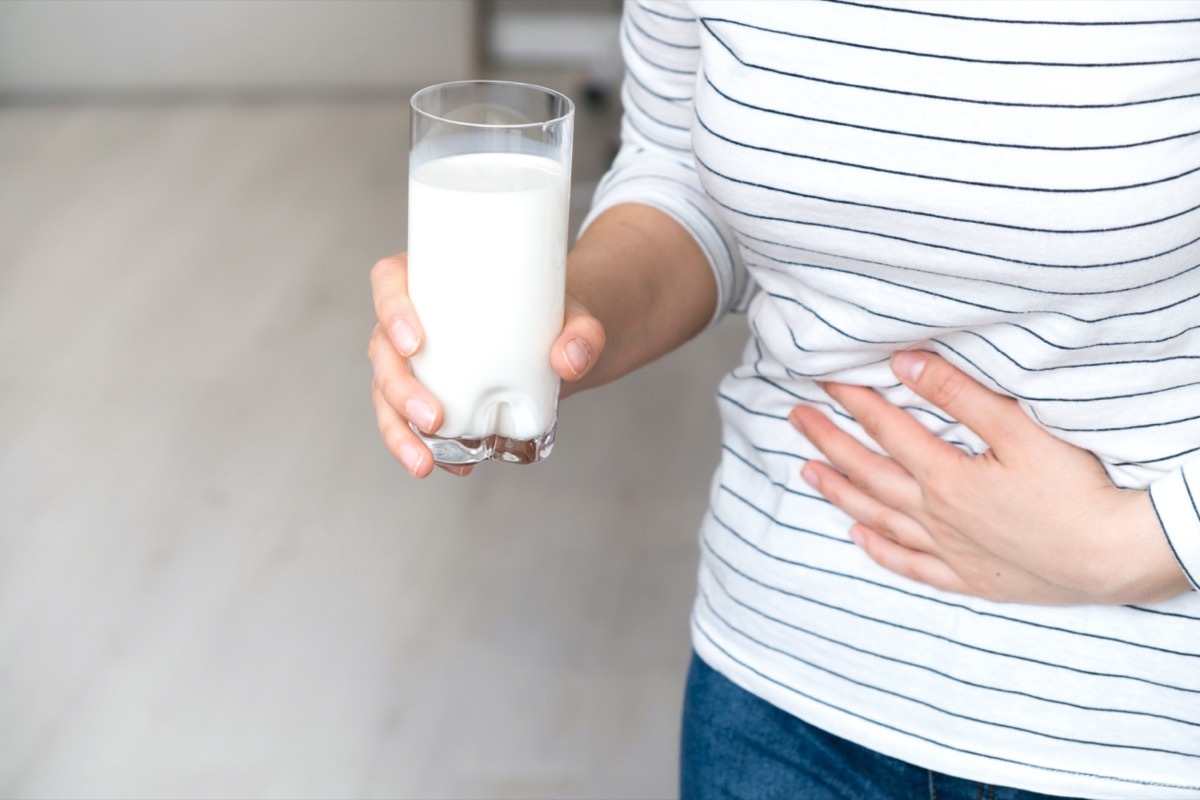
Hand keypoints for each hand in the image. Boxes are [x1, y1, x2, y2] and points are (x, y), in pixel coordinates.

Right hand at [368, 253, 605, 477]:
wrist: (557, 345)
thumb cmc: (553, 315)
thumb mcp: (576, 317)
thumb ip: (583, 333)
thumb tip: (570, 359)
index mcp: (431, 280)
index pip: (390, 281)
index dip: (391, 309)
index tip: (415, 342)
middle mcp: (413, 321)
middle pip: (383, 350)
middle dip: (399, 389)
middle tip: (434, 417)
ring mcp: (415, 363)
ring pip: (386, 394)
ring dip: (398, 431)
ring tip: (424, 463)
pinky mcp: (427, 396)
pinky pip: (409, 423)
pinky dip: (424, 448)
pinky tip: (454, 466)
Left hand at [789, 351, 1190, 604]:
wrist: (1113, 557)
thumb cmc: (1077, 490)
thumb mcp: (1020, 430)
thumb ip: (958, 395)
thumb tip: (904, 363)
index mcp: (945, 476)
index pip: (885, 429)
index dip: (852, 400)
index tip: (824, 379)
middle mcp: (936, 515)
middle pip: (868, 473)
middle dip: (829, 442)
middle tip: (796, 419)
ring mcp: (950, 550)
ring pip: (879, 519)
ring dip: (840, 494)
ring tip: (808, 472)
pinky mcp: (970, 578)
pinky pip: (911, 566)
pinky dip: (880, 552)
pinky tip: (858, 539)